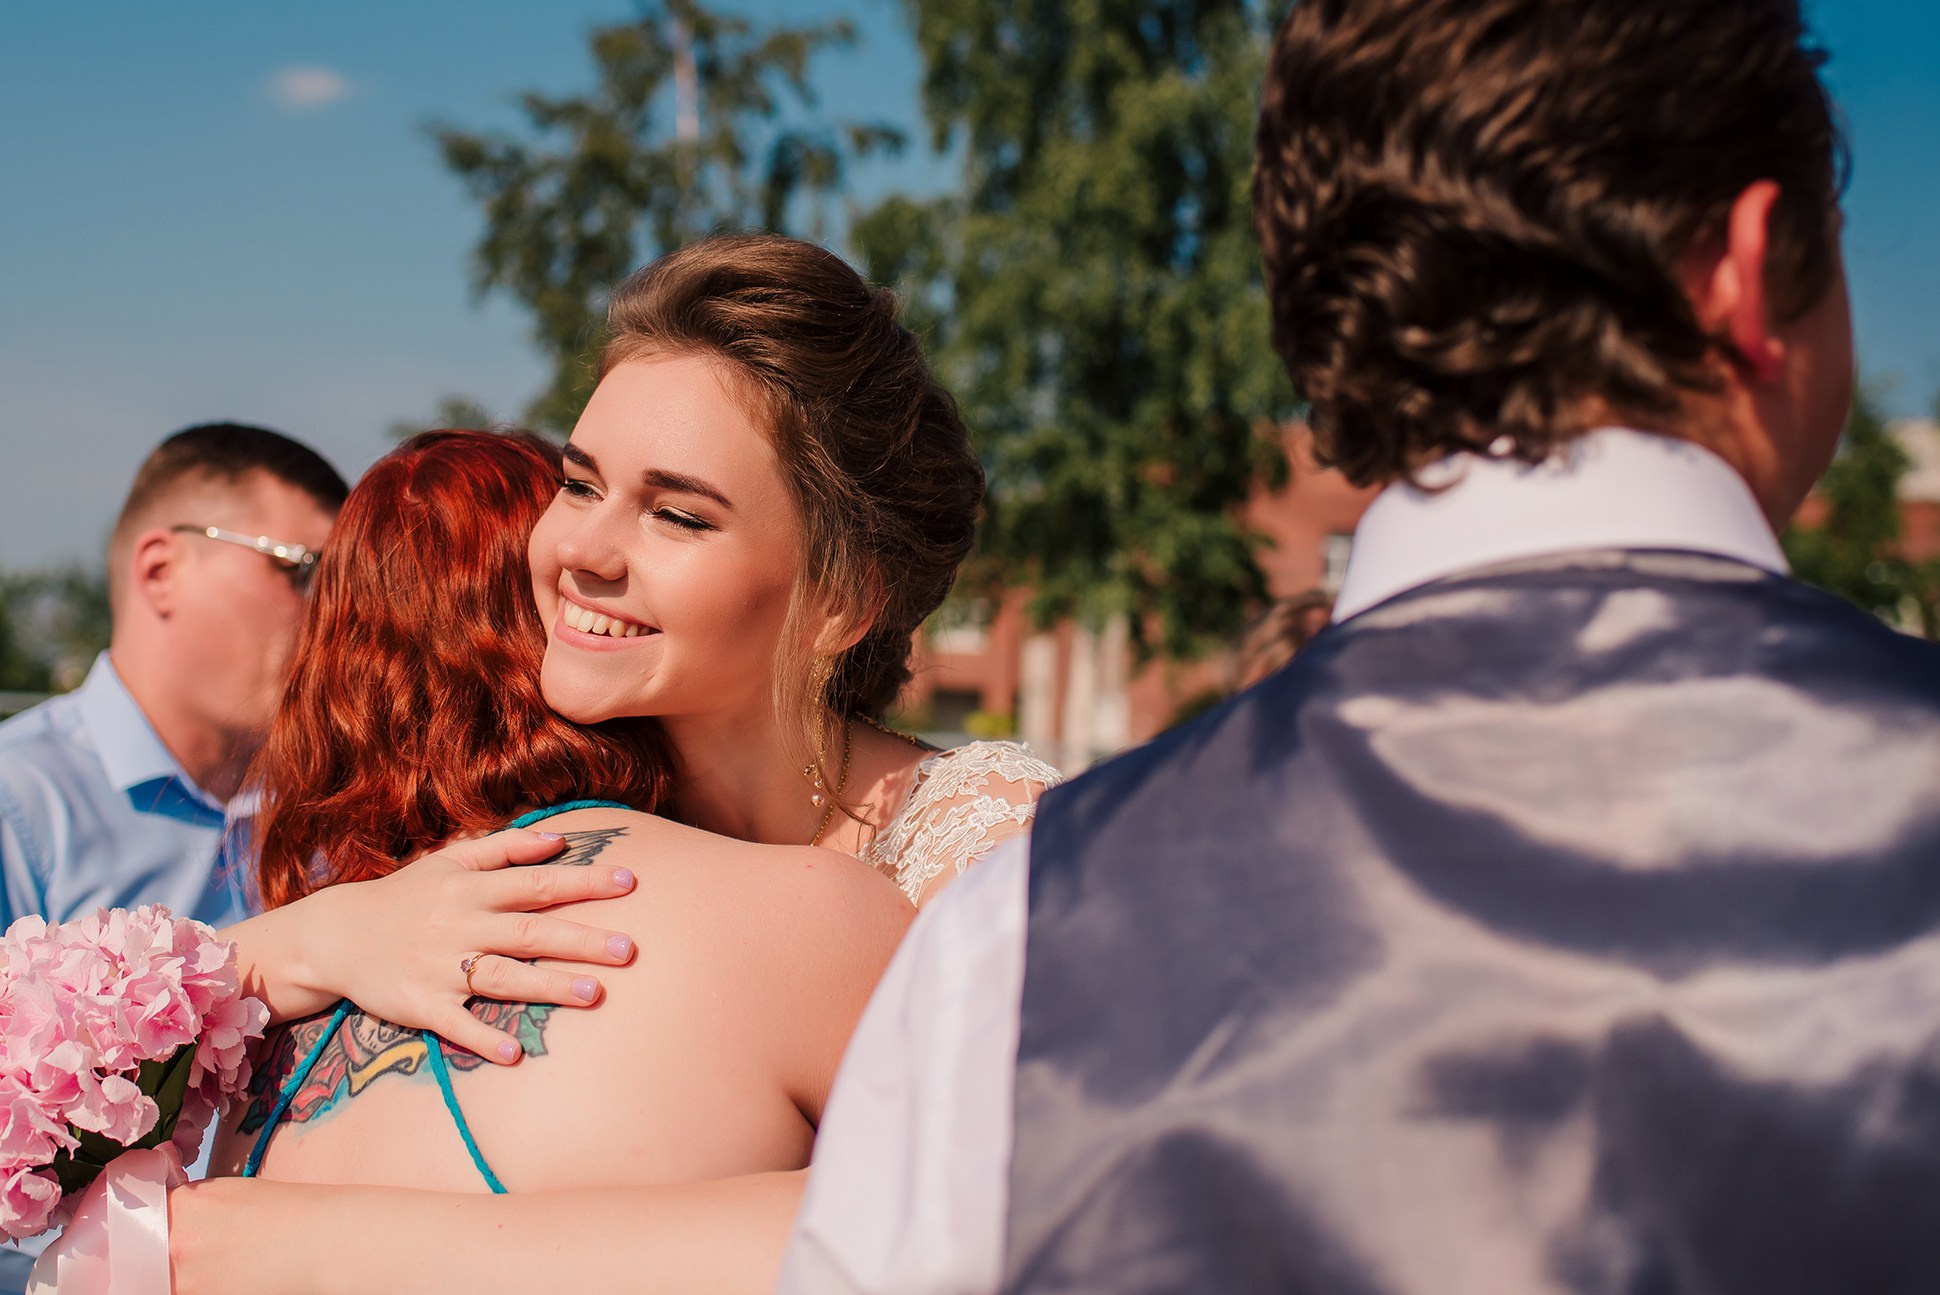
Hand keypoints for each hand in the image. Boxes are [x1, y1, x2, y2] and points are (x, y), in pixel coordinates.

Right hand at [284, 829, 636, 1062]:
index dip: (583, 880)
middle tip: (630, 949)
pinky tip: (514, 1052)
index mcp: (470, 889)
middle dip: (582, 939)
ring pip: (502, 976)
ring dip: (548, 985)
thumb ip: (505, 847)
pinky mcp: (420, 1004)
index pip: (536, 882)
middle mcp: (460, 925)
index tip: (630, 881)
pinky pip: (455, 1024)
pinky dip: (482, 1038)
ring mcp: (440, 967)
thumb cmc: (405, 896)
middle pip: (529, 930)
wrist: (334, 935)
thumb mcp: (449, 859)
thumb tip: (560, 838)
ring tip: (595, 994)